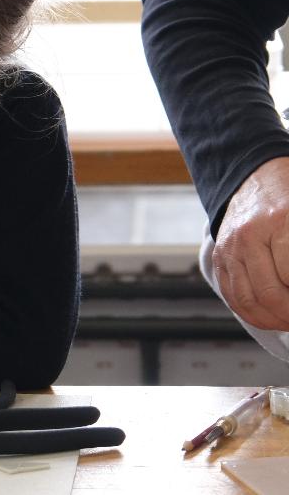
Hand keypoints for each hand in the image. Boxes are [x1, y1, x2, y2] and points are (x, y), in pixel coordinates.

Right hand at [214, 156, 288, 329]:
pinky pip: (232, 296)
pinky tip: (270, 317)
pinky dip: (252, 314)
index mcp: (280, 221)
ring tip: (288, 320)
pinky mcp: (219, 257)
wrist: (257, 180)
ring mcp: (230, 248)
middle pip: (271, 294)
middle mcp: (249, 236)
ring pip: (249, 301)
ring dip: (273, 320)